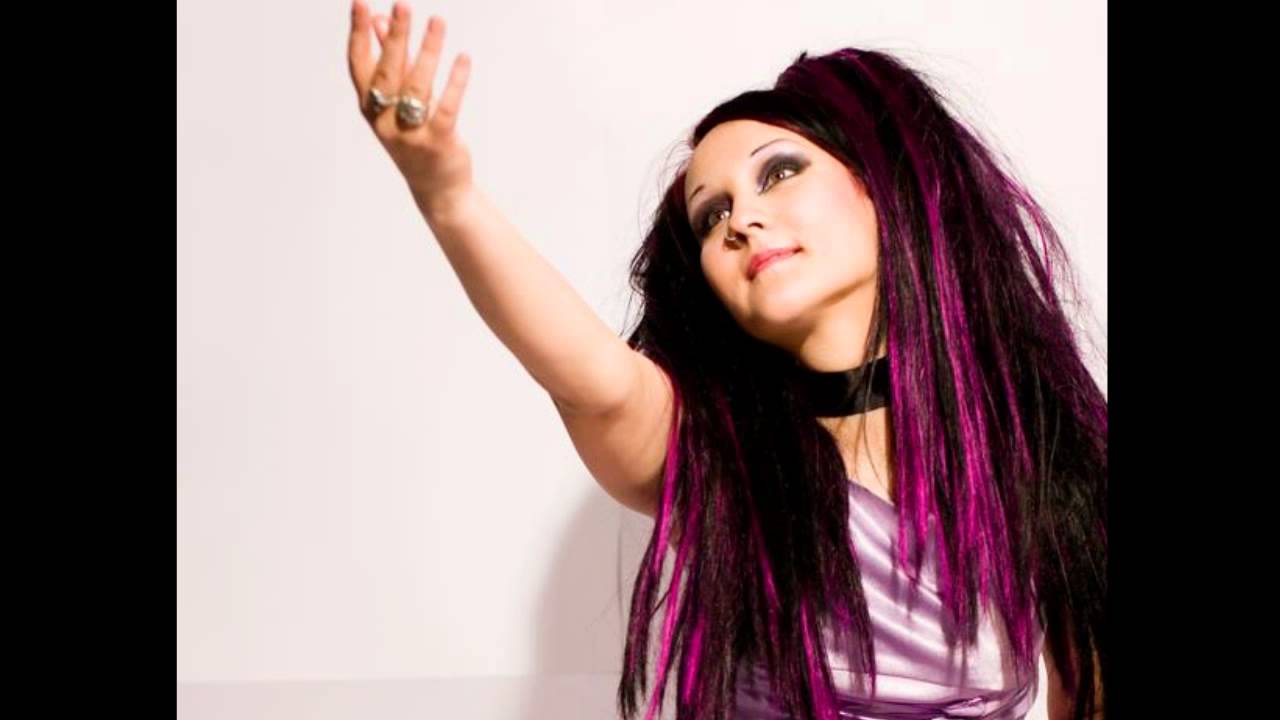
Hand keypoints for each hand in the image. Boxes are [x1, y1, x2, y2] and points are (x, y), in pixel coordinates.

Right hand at [347, 2, 474, 218]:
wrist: (438, 188)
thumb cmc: (416, 137)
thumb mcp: (399, 101)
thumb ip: (391, 61)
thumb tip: (380, 21)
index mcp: (370, 108)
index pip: (358, 65)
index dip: (357, 34)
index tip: (361, 3)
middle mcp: (384, 121)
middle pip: (388, 72)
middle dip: (395, 37)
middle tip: (403, 5)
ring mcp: (409, 134)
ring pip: (418, 86)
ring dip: (428, 50)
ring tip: (438, 21)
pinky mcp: (438, 143)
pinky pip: (447, 106)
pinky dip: (455, 81)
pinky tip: (463, 58)